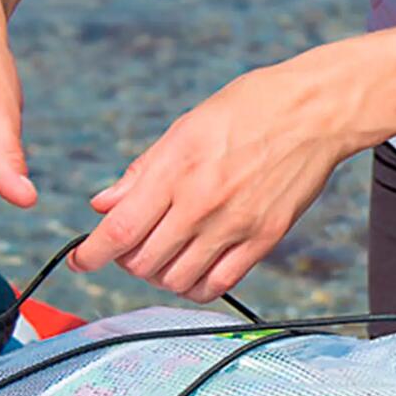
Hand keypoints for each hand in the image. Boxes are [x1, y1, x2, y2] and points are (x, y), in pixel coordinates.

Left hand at [70, 51, 363, 301]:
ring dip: (160, 276)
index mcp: (176, 170)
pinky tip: (192, 272)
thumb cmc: (249, 108)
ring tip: (163, 257)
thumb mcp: (186, 127)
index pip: (119, 229)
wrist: (314, 112)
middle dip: (126, 261)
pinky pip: (218, 285)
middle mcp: (202, 203)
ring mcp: (235, 226)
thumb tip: (104, 203)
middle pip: (143, 262)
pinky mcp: (263, 240)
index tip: (81, 261)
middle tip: (130, 248)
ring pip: (176, 280)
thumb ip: (143, 171)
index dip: (91, 254)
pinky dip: (195, 287)